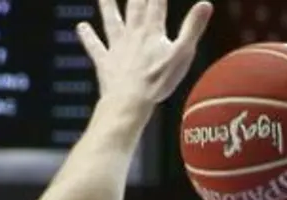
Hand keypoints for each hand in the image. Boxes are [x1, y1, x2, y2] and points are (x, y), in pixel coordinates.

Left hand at [78, 0, 212, 107]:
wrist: (129, 102)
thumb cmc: (157, 81)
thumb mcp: (182, 54)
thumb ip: (192, 28)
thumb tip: (206, 4)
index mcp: (153, 31)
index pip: (157, 2)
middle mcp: (133, 34)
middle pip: (134, 6)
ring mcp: (117, 47)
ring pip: (111, 21)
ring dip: (107, 6)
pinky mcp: (106, 62)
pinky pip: (95, 46)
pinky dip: (87, 37)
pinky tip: (80, 27)